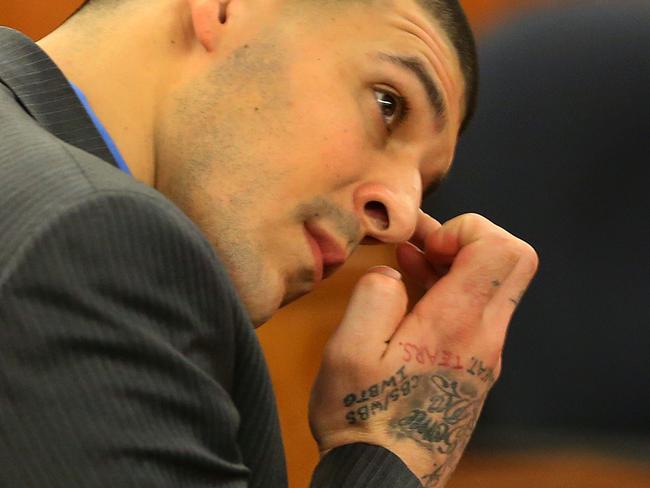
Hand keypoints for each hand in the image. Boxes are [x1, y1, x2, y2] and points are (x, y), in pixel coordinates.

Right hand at [308, 212, 537, 486]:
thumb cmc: (363, 419)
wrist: (384, 479)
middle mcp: (484, 338)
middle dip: (466, 238)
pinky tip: (412, 293)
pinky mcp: (475, 367)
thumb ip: (375, 296)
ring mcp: (484, 354)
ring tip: (407, 262)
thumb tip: (395, 273)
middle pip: (512, 259)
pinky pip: (478, 311)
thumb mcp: (349, 351)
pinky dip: (451, 290)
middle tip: (422, 244)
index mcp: (455, 326)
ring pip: (493, 285)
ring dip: (454, 263)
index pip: (500, 249)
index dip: (463, 229)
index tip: (423, 246)